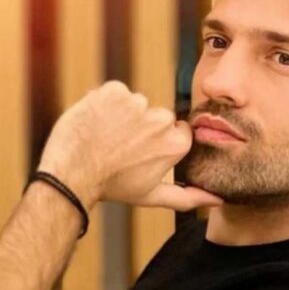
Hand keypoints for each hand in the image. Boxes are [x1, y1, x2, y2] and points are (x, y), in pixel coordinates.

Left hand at [37, 81, 221, 210]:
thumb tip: (216, 200)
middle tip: (119, 148)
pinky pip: (113, 93)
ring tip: (105, 137)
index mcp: (176, 141)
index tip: (140, 152)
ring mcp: (136, 101)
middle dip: (140, 127)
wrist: (72, 173)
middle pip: (155, 115)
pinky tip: (96, 123)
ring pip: (133, 103)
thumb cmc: (112, 187)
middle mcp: (161, 118)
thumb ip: (188, 197)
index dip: (155, 142)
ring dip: (120, 115)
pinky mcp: (113, 89)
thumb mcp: (153, 196)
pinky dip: (104, 104)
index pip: (175, 130)